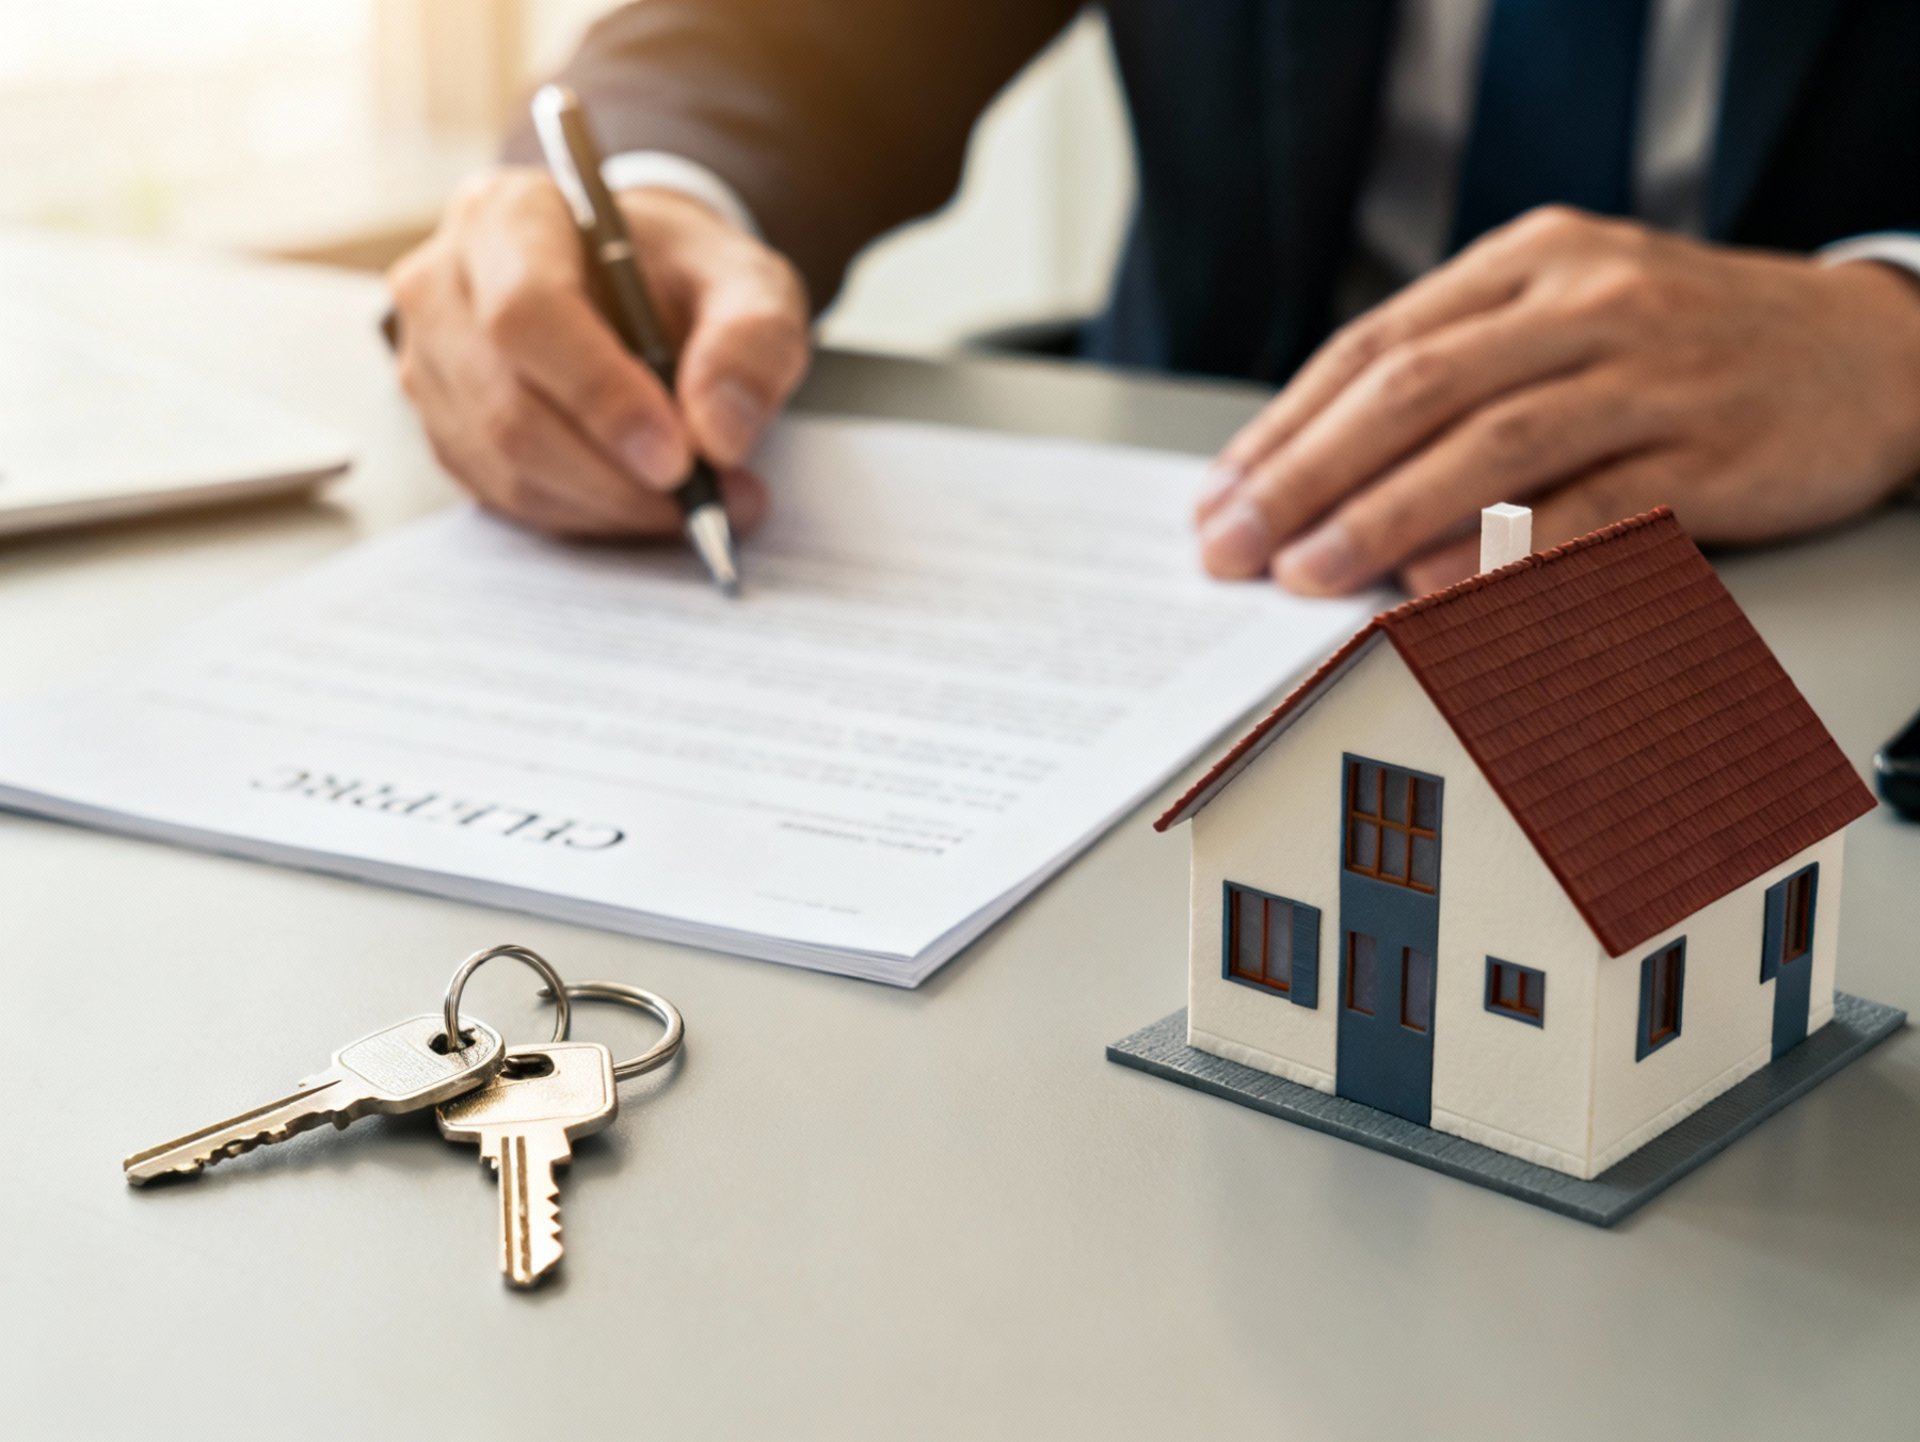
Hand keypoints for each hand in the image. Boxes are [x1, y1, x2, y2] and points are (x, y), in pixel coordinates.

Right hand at [387, 167, 809, 536]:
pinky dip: (587, 516)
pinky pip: (507, 497)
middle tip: (708, 497)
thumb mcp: (748, 282)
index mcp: (505, 216)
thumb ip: (752, 339)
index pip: (527, 311)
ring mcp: (432, 363)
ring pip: (507, 465)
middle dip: (617, 474)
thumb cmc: (684, 274)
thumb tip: (720, 434)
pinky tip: (644, 503)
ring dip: (610, 505)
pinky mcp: (444, 429)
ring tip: (695, 503)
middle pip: (511, 406)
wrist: (640, 288)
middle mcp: (443, 285)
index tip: (679, 457)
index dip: (601, 394)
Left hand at [1196, 207, 1919, 593]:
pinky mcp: (1708, 452)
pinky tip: (1437, 584)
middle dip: (1305, 476)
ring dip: (1383, 514)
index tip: (1222, 498)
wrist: (1873, 353)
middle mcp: (1583, 305)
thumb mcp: (1570, 317)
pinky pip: (1589, 504)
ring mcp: (1649, 375)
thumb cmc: (1692, 347)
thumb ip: (1460, 377)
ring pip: (1488, 443)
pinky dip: (1505, 547)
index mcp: (1531, 264)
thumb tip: (1321, 481)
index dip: (1286, 428)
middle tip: (1236, 546)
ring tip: (1308, 574)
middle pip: (1412, 389)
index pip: (1375, 345)